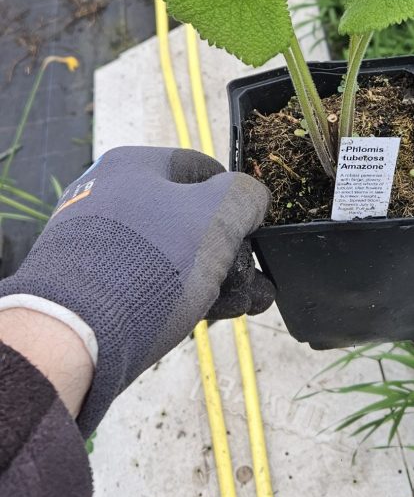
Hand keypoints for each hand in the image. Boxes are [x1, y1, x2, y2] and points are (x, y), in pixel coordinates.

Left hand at [0, 147, 272, 434]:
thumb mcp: (216, 216)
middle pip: (189, 218)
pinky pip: (147, 281)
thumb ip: (244, 196)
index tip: (257, 230)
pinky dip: (182, 295)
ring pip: (173, 254)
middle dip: (232, 252)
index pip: (201, 169)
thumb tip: (252, 198)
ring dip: (216, 279)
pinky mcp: (92, 284)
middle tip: (257, 283)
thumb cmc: (150, 260)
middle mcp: (110, 196)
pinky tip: (208, 316)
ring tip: (245, 306)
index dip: (237, 198)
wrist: (74, 331)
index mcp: (133, 165)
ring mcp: (98, 242)